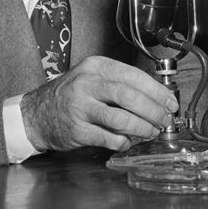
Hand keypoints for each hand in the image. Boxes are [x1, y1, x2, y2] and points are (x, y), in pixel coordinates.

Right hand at [20, 55, 178, 151]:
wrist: (37, 113)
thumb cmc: (70, 95)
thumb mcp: (92, 78)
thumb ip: (119, 83)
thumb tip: (156, 96)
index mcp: (95, 67)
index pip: (133, 76)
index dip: (157, 91)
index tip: (170, 102)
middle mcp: (86, 83)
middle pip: (130, 96)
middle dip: (153, 111)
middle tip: (164, 119)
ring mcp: (80, 107)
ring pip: (121, 118)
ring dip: (142, 128)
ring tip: (150, 131)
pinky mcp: (76, 129)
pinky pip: (108, 138)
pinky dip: (123, 142)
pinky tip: (126, 141)